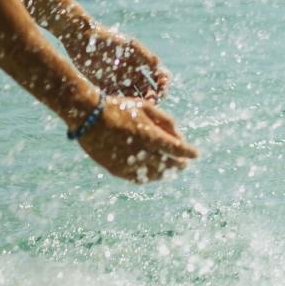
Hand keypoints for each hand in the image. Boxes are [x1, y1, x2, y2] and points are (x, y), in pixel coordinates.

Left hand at [66, 23, 168, 100]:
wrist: (83, 40)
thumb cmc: (107, 38)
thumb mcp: (128, 45)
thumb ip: (143, 54)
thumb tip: (158, 64)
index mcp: (141, 63)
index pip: (160, 76)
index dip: (164, 84)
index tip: (162, 90)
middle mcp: (132, 74)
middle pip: (148, 90)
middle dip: (153, 97)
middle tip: (150, 102)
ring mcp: (120, 82)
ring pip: (134, 97)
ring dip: (138, 103)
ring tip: (137, 107)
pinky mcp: (106, 87)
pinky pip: (117, 99)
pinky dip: (122, 104)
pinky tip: (123, 107)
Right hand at [77, 96, 197, 182]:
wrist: (88, 117)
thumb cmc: (120, 108)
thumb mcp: (145, 107)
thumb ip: (165, 120)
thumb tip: (180, 136)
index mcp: (149, 135)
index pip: (176, 149)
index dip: (188, 152)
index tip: (196, 154)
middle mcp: (140, 152)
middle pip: (167, 164)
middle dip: (178, 164)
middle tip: (184, 163)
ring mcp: (127, 163)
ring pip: (153, 174)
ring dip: (165, 173)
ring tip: (170, 169)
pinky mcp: (116, 170)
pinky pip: (137, 178)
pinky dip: (148, 176)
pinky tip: (153, 173)